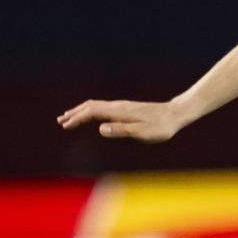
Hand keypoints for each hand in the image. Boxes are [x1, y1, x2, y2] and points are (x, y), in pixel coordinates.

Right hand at [56, 98, 188, 142]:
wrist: (176, 114)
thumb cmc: (161, 127)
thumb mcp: (143, 132)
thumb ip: (122, 130)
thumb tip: (101, 129)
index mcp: (119, 112)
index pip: (92, 112)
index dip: (77, 118)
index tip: (65, 125)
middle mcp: (118, 106)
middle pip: (91, 106)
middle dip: (75, 113)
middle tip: (61, 121)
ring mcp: (122, 106)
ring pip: (96, 105)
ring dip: (81, 110)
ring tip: (70, 117)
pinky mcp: (126, 108)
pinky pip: (103, 107)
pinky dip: (92, 110)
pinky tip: (91, 116)